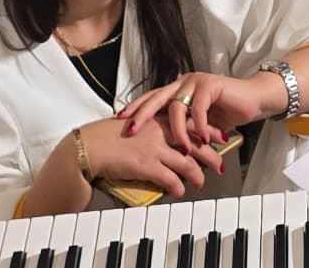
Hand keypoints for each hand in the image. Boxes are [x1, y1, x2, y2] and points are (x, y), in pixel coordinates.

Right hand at [79, 115, 220, 199]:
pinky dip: (179, 186)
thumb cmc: (105, 137)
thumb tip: (162, 137)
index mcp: (156, 118)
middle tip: (220, 162)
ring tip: (202, 182)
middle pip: (195, 141)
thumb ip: (150, 128)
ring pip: (187, 162)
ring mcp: (155, 148)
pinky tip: (181, 191)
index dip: (208, 129)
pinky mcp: (147, 165)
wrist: (88, 147)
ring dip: (198, 174)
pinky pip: (171, 178)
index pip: (190, 121)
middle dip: (211, 153)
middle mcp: (159, 131)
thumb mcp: (133, 125)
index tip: (219, 135)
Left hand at [120, 71, 266, 157]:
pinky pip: (199, 108)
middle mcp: (184, 82)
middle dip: (142, 114)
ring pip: (177, 106)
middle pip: (156, 97)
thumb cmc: (227, 112)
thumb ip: (183, 128)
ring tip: (180, 148)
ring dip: (178, 130)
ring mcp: (196, 82)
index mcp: (178, 89)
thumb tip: (163, 147)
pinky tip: (202, 138)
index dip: (136, 108)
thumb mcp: (198, 124)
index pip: (152, 97)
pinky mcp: (211, 85)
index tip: (120, 120)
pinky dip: (199, 125)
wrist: (254, 101)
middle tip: (131, 129)